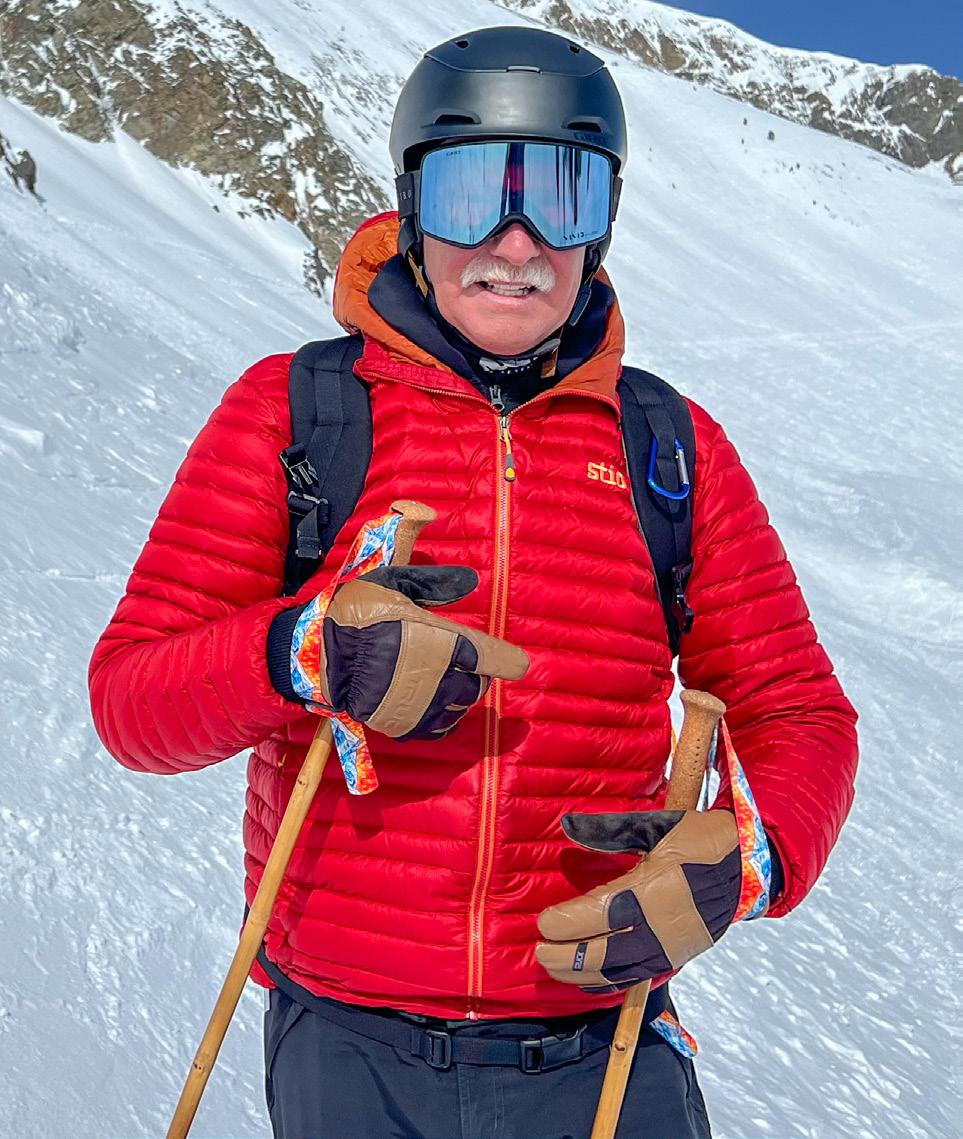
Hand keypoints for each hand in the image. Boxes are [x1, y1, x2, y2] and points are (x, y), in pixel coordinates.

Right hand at [304, 564, 527, 739]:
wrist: (312, 655)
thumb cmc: (355, 613)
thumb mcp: (391, 582)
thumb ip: (433, 582)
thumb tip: (470, 580)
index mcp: (440, 640)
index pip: (493, 658)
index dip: (508, 661)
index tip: (517, 663)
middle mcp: (437, 677)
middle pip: (477, 685)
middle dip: (473, 673)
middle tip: (453, 658)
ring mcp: (420, 705)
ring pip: (459, 705)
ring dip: (456, 693)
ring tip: (435, 676)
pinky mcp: (402, 725)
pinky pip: (437, 727)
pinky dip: (439, 715)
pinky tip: (425, 699)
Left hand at [536, 810, 740, 991]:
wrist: (750, 868)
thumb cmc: (701, 841)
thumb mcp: (657, 826)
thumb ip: (610, 830)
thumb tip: (568, 826)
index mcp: (654, 889)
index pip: (600, 913)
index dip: (567, 922)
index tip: (543, 923)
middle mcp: (661, 926)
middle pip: (603, 953)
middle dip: (566, 956)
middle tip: (539, 950)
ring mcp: (670, 947)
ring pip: (618, 972)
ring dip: (582, 974)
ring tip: (554, 967)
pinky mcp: (678, 958)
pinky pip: (637, 977)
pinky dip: (608, 982)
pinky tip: (588, 980)